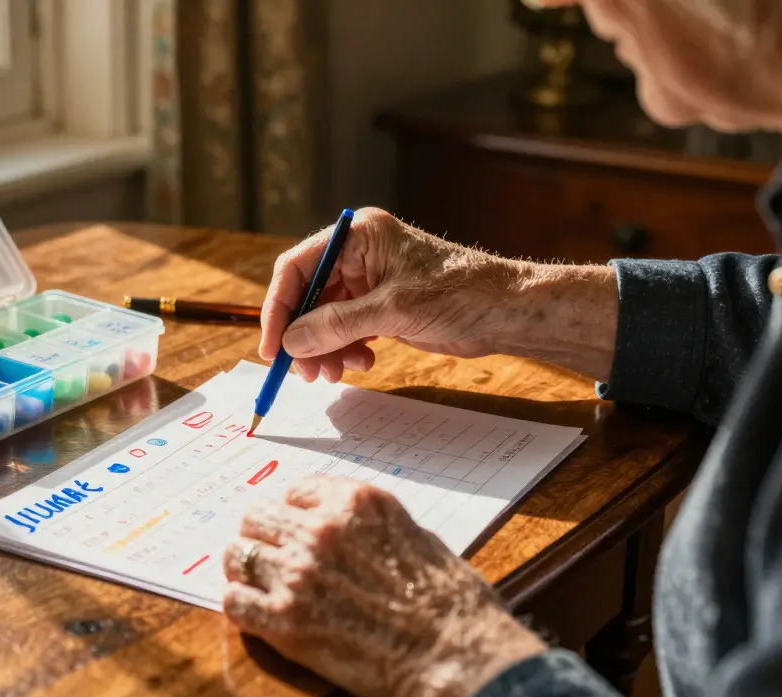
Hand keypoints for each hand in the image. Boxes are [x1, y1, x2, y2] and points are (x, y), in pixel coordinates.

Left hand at [222, 476, 545, 696]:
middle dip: (264, 535)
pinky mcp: (285, 622)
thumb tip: (342, 529)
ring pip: (238, 555)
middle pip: (257, 517)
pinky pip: (235, 601)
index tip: (297, 529)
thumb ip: (366, 526)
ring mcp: (298, 575)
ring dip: (247, 568)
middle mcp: (319, 531)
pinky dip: (241, 605)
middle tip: (272, 555)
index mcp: (353, 502)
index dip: (295, 513)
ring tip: (259, 582)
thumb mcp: (413, 534)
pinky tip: (256, 612)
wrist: (454, 654)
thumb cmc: (448, 599)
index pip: (295, 492)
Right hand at [260, 208, 619, 382]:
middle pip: (308, 297)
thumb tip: (291, 342)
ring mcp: (369, 282)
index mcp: (357, 236)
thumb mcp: (392, 310)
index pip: (297, 268)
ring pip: (324, 318)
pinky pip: (345, 329)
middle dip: (303, 336)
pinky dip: (344, 349)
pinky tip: (361, 363)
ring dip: (323, 348)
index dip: (279, 308)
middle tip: (303, 372)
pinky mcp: (381, 306)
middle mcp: (358, 254)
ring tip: (334, 373)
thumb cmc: (459, 293)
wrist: (508, 311)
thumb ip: (337, 325)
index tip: (273, 346)